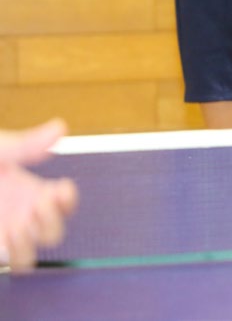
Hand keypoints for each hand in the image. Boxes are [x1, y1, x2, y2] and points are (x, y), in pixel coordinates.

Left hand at [0, 119, 78, 271]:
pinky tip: (2, 234)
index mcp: (32, 192)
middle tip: (38, 206)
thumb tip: (60, 128)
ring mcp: (3, 231)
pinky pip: (1, 259)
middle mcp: (21, 216)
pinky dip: (6, 252)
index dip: (69, 200)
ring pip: (26, 258)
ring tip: (17, 228)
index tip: (61, 187)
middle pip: (52, 235)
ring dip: (27, 245)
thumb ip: (26, 145)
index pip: (65, 204)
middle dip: (51, 222)